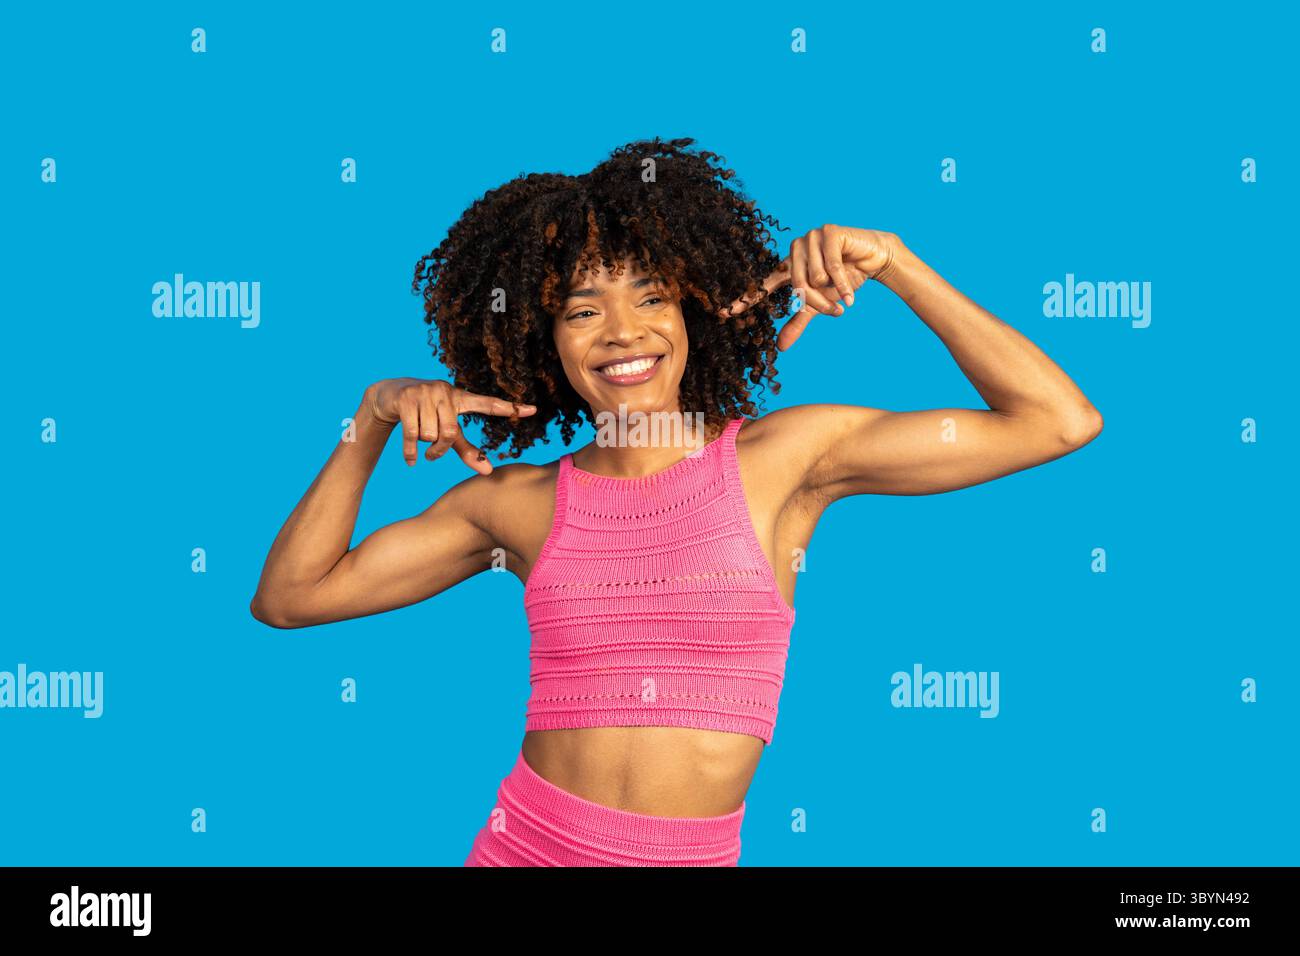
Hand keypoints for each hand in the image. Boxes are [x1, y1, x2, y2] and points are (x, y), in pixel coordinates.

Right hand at [363, 378, 535, 474]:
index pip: (488, 404)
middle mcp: (445, 391)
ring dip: (423, 446)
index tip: (534, 410)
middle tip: (434, 455)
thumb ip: (467, 450)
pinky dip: (410, 453)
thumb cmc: (426, 414)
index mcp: (460, 397)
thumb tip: (488, 472)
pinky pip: (411, 435)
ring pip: (430, 435)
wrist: (388, 395)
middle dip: (441, 450)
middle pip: (450, 433)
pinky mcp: (406, 400)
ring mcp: (424, 393)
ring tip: (418, 438)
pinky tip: (411, 461)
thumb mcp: (447, 429)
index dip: (510, 408)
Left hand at [720, 225, 898, 350]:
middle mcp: (795, 250)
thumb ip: (799, 321)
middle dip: (819, 303)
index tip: (723, 314)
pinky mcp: (828, 232)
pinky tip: (851, 294)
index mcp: (789, 267)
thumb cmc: (844, 280)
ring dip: (833, 292)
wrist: (873, 259)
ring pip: (814, 278)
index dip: (744, 300)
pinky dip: (843, 284)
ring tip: (845, 292)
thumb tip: (781, 347)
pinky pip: (831, 267)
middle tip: (836, 312)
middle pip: (797, 287)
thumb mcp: (820, 304)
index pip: (764, 286)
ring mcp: (810, 237)